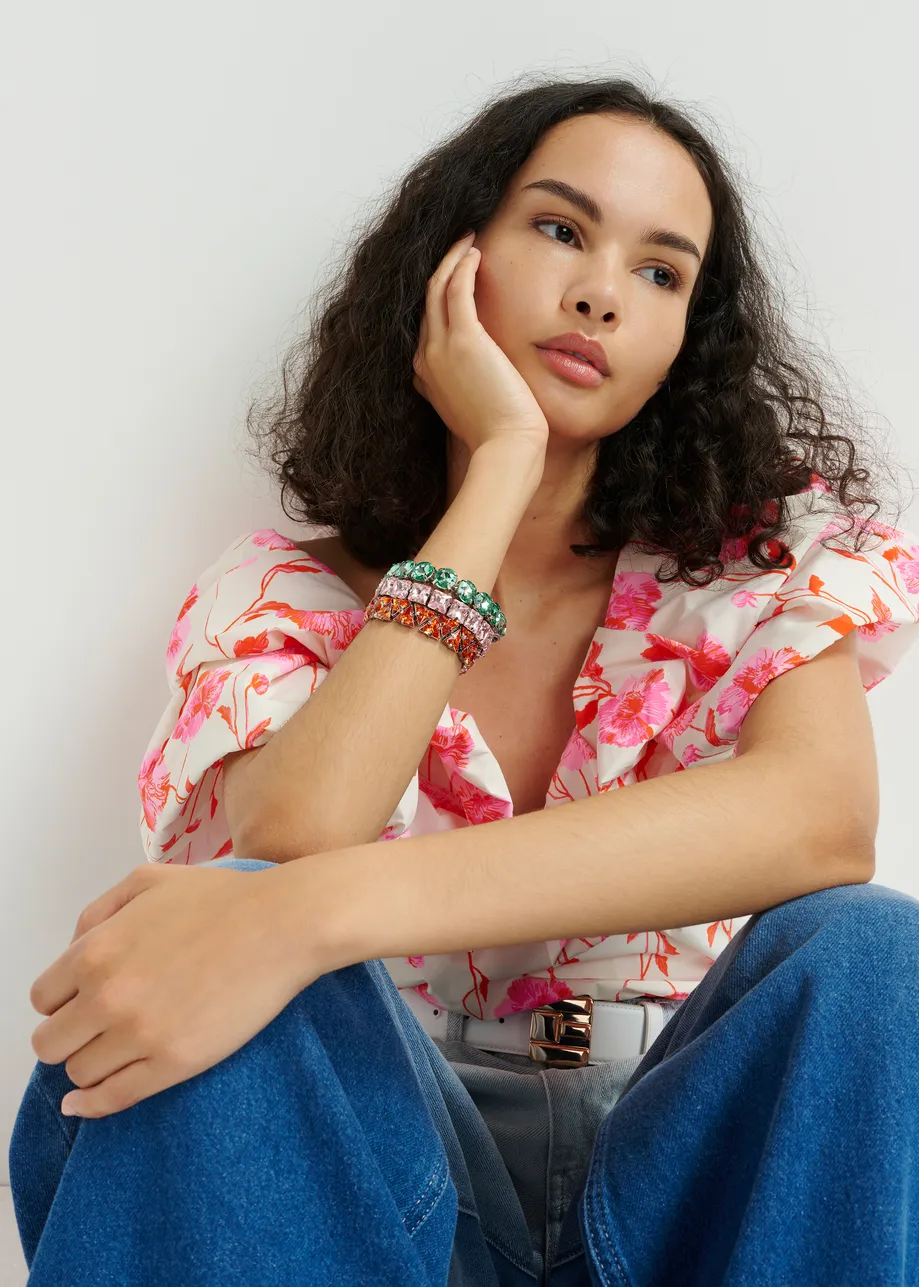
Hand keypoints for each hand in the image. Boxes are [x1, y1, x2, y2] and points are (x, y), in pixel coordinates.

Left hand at [28, 863, 319, 1118]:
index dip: (62, 1003)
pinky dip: (93, 1105)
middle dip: (69, 1036)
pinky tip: (86, 1102)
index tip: (81, 1004)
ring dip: (90, 1063)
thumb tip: (73, 954)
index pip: (43, 1000)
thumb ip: (97, 913)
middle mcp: (107, 996)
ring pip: (79, 1072)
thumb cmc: (222, 899)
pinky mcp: (173, 1062)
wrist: (282, 924)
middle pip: (50, 1043)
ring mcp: (139, 1033)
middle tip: (96, 1029)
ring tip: (114, 1052)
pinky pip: (113, 1098)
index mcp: (96, 951)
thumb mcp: (147, 881)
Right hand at [412, 231, 548, 454]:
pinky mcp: (464, 340)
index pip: (428, 324)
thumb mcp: (477, 406)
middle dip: (442, 269)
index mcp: (427, 375)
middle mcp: (426, 359)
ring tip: (467, 239)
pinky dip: (462, 266)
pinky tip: (475, 251)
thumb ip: (473, 384)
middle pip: (428, 301)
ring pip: (436, 288)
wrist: (506, 447)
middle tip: (460, 246)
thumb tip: (489, 372)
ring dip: (451, 259)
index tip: (457, 276)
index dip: (440, 296)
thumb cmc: (501, 434)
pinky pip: (455, 289)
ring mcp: (440, 349)